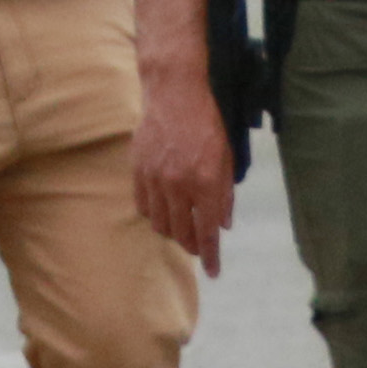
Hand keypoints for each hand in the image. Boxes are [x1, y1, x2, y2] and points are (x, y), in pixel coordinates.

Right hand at [131, 79, 233, 273]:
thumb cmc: (207, 123)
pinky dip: (154, 215)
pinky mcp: (138, 172)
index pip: (208, 230)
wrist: (174, 95)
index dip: (211, 255)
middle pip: (182, 232)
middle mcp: (179, 185)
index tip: (213, 272)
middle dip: (192, 246)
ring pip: (160, 223)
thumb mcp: (227, 157)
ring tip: (183, 229)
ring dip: (173, 232)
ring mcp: (155, 180)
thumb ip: (225, 193)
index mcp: (206, 181)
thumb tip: (224, 225)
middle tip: (199, 247)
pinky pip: (143, 207)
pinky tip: (164, 211)